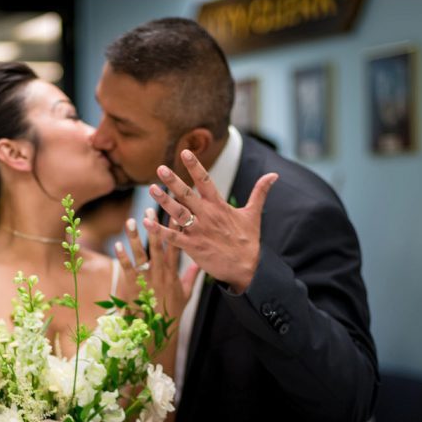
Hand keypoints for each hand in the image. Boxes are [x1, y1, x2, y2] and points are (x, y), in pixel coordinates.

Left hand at [115, 213, 198, 322]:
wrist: (158, 332)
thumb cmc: (171, 312)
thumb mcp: (186, 294)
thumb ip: (192, 276)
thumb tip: (201, 263)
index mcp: (174, 274)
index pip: (176, 246)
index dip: (176, 228)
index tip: (175, 212)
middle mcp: (161, 275)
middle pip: (158, 246)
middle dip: (154, 226)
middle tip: (151, 208)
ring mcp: (147, 280)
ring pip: (141, 255)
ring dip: (134, 238)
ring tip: (130, 221)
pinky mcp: (134, 287)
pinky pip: (128, 270)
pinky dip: (123, 257)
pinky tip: (118, 244)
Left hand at [144, 149, 277, 293]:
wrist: (247, 269)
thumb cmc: (249, 242)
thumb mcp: (254, 214)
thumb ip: (260, 192)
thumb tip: (274, 175)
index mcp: (219, 206)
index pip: (206, 181)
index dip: (195, 166)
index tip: (185, 152)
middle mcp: (208, 216)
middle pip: (188, 195)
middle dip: (174, 181)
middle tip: (161, 169)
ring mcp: (199, 232)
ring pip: (178, 213)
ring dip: (164, 202)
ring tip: (151, 189)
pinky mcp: (193, 247)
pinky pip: (173, 237)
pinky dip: (160, 230)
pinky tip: (147, 222)